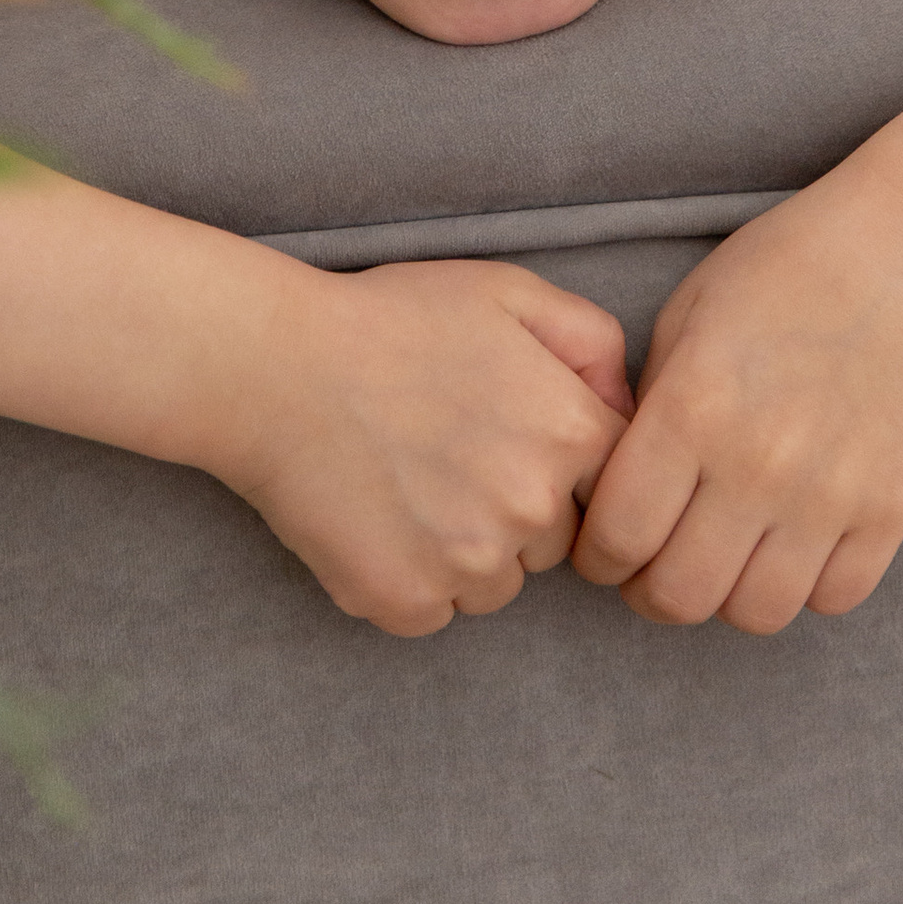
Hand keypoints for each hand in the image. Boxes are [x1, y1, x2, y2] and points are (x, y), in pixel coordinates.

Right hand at [218, 256, 633, 638]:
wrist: (276, 366)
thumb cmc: (391, 321)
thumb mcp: (506, 292)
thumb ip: (591, 341)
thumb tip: (627, 406)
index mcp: (572, 434)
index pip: (608, 484)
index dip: (555, 458)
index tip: (505, 435)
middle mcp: (533, 509)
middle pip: (553, 541)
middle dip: (515, 508)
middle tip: (447, 453)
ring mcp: (469, 563)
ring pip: (496, 584)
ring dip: (466, 551)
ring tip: (408, 483)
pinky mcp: (406, 602)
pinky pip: (436, 611)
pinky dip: (410, 579)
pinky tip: (377, 519)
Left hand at [573, 190, 902, 635]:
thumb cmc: (783, 270)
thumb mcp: (687, 318)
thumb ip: (649, 411)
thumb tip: (621, 489)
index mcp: (691, 409)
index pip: (617, 538)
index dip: (598, 558)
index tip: (605, 550)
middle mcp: (756, 465)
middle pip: (679, 596)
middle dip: (651, 591)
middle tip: (655, 567)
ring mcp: (830, 495)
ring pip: (756, 613)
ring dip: (728, 597)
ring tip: (727, 558)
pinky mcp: (891, 510)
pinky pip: (834, 599)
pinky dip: (805, 587)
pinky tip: (793, 544)